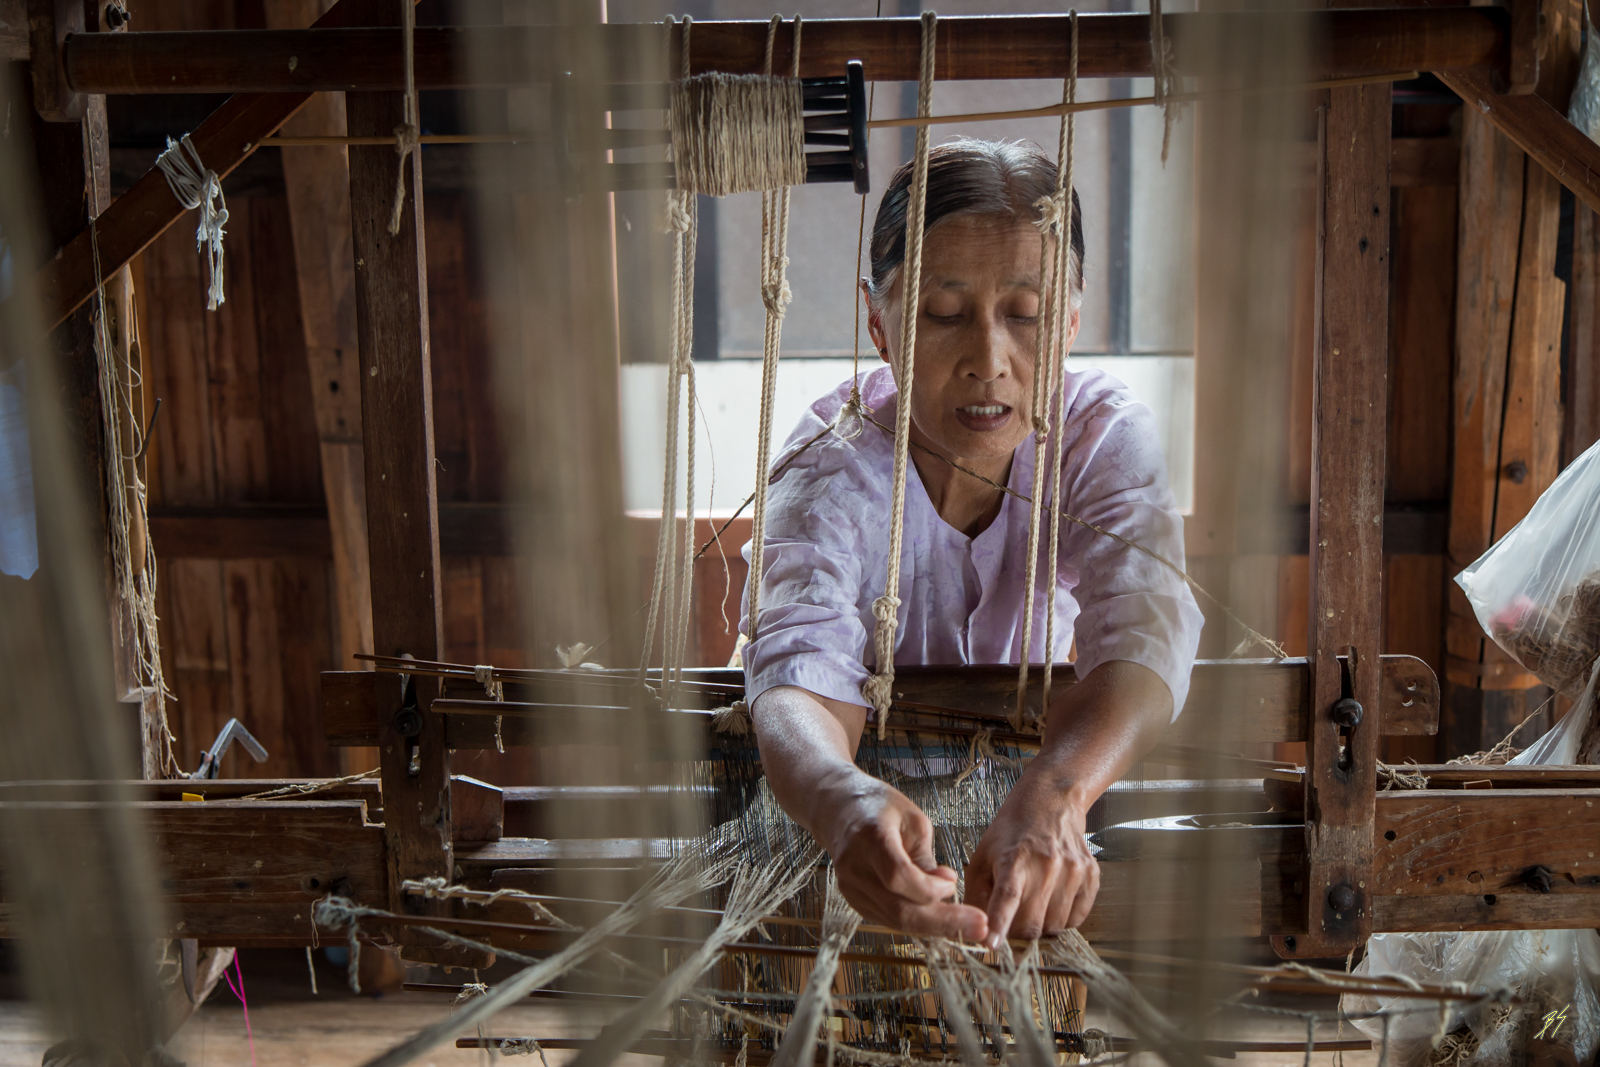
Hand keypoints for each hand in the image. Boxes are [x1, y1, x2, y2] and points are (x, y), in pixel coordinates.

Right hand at [815, 768, 988, 941]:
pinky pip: (890, 919)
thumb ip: (926, 859)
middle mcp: (854, 869)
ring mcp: (851, 889)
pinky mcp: (855, 901)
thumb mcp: (913, 821)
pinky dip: (919, 922)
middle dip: (944, 922)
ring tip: (969, 926)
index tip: (953, 882)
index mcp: (870, 839)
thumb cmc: (880, 808)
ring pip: (896, 921)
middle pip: (898, 910)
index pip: (897, 876)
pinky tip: (943, 919)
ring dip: (935, 927)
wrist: (839, 810)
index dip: (929, 888)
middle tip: (980, 927)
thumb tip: (946, 891)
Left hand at [963, 767, 1098, 949]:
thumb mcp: (984, 854)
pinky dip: (1061, 919)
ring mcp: (1072, 870)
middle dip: (1016, 933)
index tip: (992, 946)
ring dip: (1040, 927)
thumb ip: (978, 893)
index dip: (1000, 924)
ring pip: (1054, 926)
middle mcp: (1046, 865)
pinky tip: (1051, 900)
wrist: (1051, 803)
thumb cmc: (1012, 831)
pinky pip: (1076, 918)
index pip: (1007, 896)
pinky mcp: (1091, 876)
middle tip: (1010, 922)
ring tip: (1031, 905)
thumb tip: (977, 928)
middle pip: (1032, 923)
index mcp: (1015, 858)